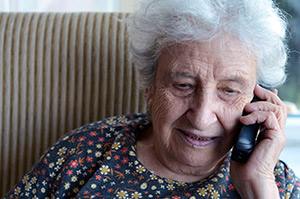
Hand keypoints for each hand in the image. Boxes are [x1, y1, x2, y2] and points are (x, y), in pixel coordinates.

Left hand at [230, 84, 286, 198]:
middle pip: (278, 105)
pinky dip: (256, 115)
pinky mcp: (276, 137)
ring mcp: (277, 134)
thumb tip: (242, 114)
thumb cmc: (243, 161)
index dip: (267, 97)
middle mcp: (276, 132)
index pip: (274, 109)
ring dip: (260, 104)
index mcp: (269, 131)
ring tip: (246, 109)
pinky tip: (244, 120)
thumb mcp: (242, 137)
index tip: (255, 90)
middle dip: (266, 94)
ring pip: (276, 108)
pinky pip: (270, 117)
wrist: (248, 177)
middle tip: (254, 89)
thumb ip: (245, 125)